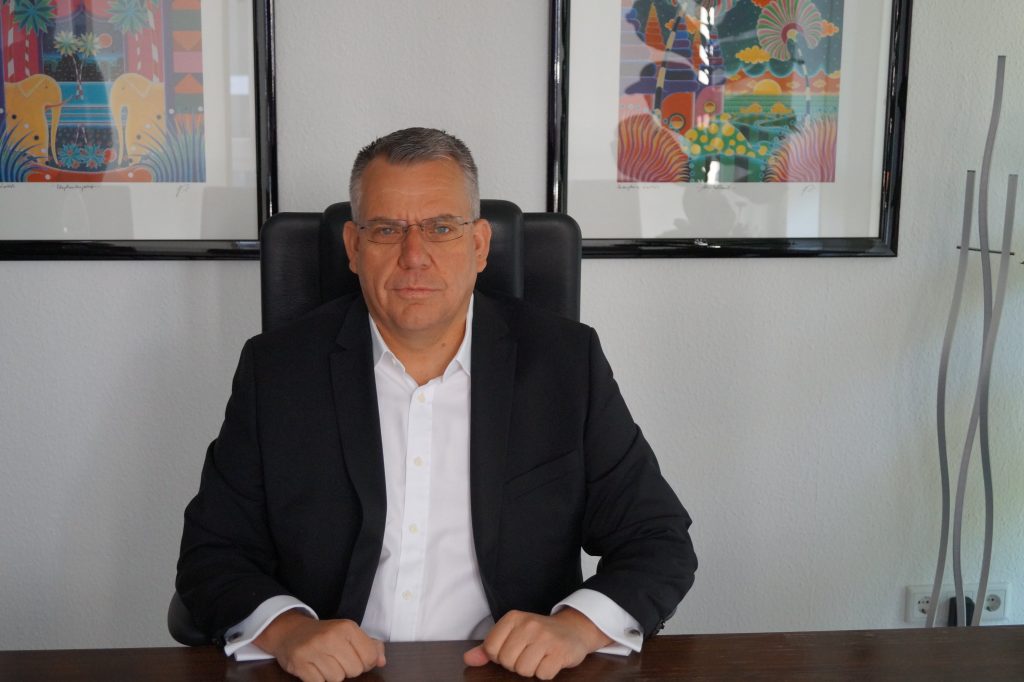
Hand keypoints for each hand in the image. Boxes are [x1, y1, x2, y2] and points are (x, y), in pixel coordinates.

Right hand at [253, 610, 385, 680]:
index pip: (369, 657)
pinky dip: (318, 680)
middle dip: (348, 670)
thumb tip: (381, 661)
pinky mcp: (300, 663)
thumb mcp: (349, 633)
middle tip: (337, 660)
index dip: (365, 663)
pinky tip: (315, 669)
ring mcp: (314, 650)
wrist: (290, 631)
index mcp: (347, 628)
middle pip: (354, 670)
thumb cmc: (325, 635)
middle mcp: (331, 637)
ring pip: (337, 679)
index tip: (354, 658)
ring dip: (332, 675)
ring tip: (324, 663)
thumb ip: (369, 645)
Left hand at [463, 608, 611, 678]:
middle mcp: (528, 624)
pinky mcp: (560, 651)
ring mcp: (545, 637)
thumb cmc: (538, 635)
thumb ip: (488, 648)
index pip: (491, 649)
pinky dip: (546, 672)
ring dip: (532, 669)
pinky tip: (550, 661)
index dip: (501, 656)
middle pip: (507, 662)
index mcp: (513, 618)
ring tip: (539, 657)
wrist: (574, 629)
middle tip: (529, 654)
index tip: (514, 649)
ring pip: (524, 670)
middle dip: (516, 664)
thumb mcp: (513, 634)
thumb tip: (468, 659)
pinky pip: (542, 674)